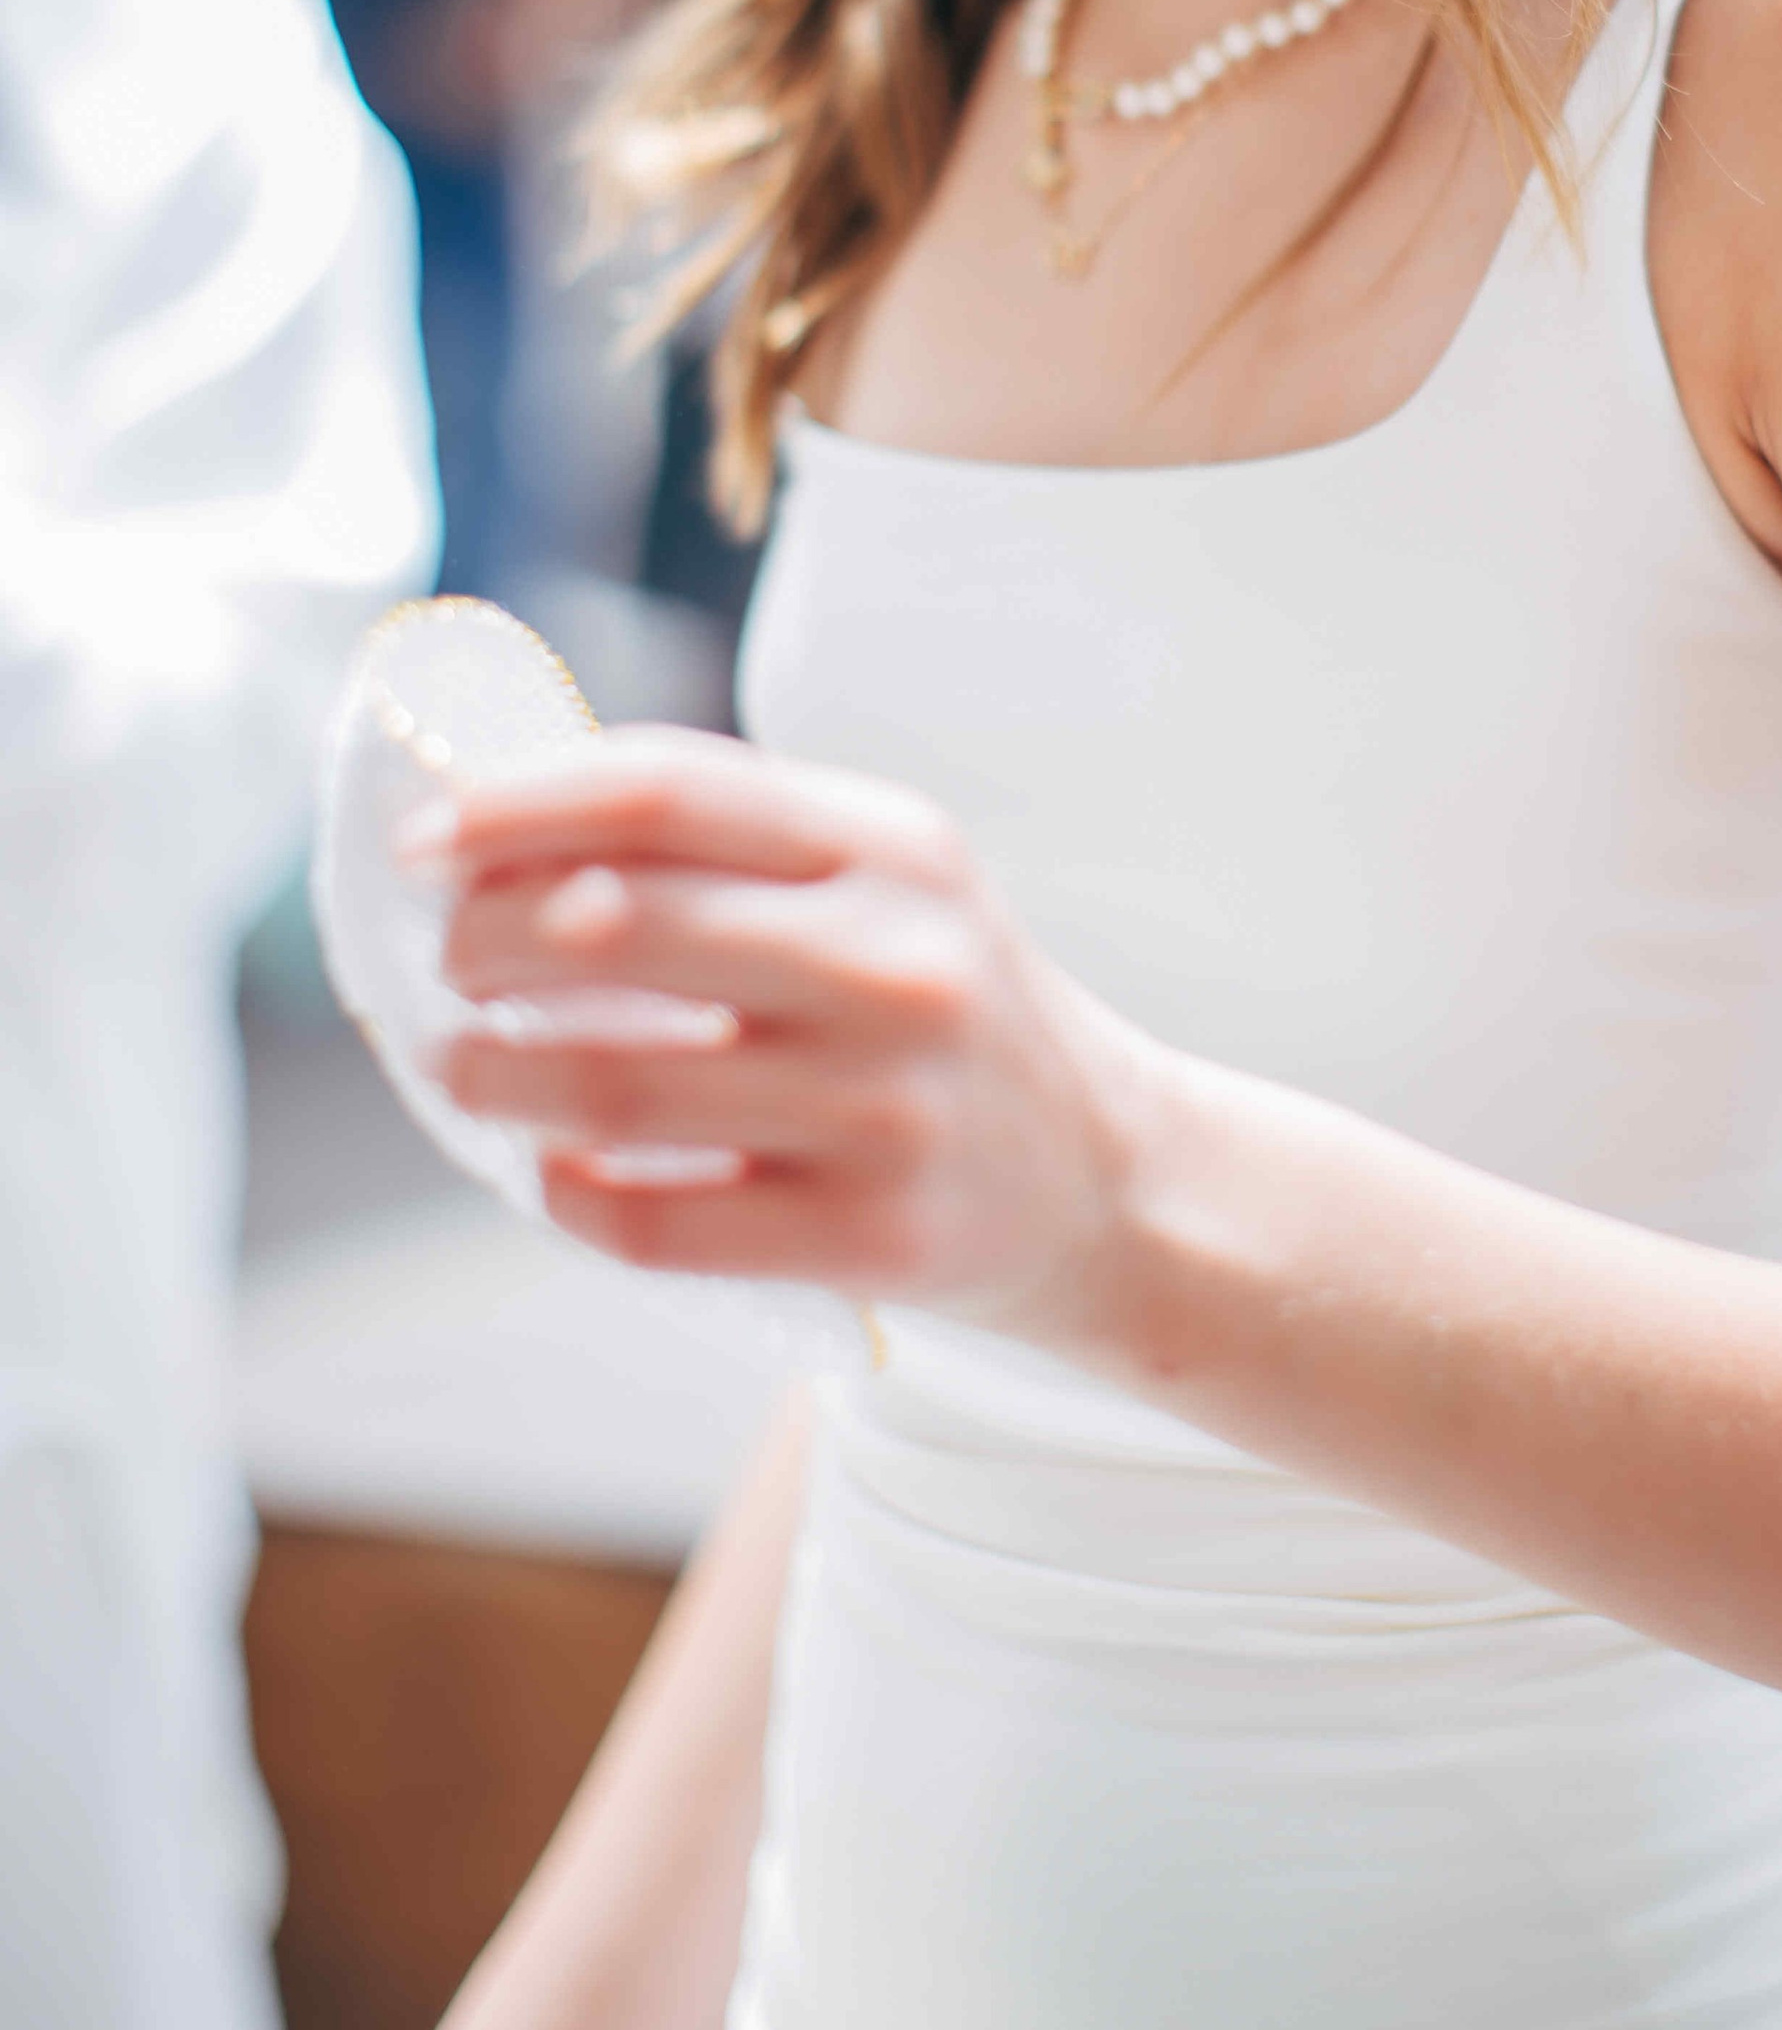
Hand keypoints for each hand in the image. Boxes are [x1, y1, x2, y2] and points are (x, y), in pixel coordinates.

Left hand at [412, 729, 1165, 1336]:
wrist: (1108, 1177)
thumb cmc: (943, 1007)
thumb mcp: (886, 882)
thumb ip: (731, 843)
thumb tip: (506, 827)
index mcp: (892, 846)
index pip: (666, 791)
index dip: (518, 808)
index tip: (425, 840)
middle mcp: (897, 960)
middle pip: (617, 925)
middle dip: (484, 941)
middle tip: (445, 964)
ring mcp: (887, 1106)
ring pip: (614, 1085)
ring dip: (492, 1076)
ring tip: (460, 1067)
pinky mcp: (872, 1238)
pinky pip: (658, 1222)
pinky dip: (569, 1194)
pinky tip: (553, 1171)